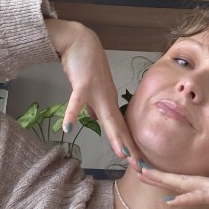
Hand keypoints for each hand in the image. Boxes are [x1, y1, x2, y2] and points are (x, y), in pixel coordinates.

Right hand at [46, 19, 142, 166]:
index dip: (130, 147)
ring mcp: (97, 91)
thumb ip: (92, 107)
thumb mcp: (91, 91)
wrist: (80, 41)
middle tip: (140, 167)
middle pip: (120, 127)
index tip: (139, 164)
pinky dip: (72, 113)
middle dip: (130, 148)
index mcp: (108, 102)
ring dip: (114, 136)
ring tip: (122, 154)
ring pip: (107, 117)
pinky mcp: (83, 82)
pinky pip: (77, 100)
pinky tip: (68, 126)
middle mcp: (107, 99)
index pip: (121, 129)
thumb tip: (95, 122)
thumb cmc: (85, 66)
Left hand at [137, 160, 208, 208]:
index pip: (188, 183)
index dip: (170, 180)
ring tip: (144, 175)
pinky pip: (201, 195)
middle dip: (158, 175)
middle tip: (137, 168)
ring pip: (184, 183)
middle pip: (180, 179)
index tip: (153, 176)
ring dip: (163, 180)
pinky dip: (185, 197)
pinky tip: (171, 199)